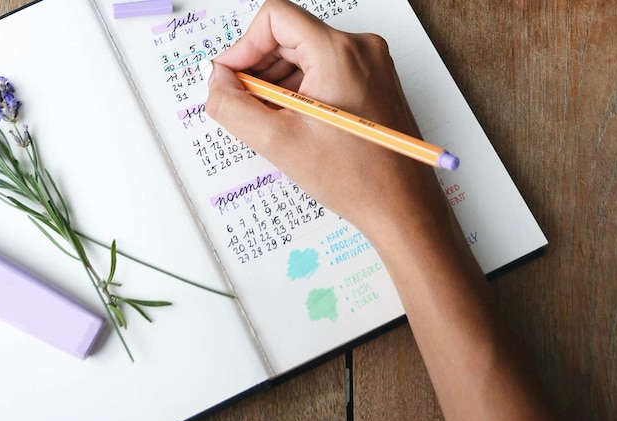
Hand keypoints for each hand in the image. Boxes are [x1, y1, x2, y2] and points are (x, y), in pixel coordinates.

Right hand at [205, 0, 449, 248]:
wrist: (401, 207)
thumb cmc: (354, 178)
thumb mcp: (277, 142)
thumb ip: (233, 106)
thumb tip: (215, 82)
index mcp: (338, 52)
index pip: (275, 18)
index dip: (243, 46)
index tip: (230, 78)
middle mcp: (360, 48)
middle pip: (289, 36)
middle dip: (258, 69)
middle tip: (245, 106)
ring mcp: (371, 64)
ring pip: (306, 55)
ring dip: (278, 82)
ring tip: (271, 122)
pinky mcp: (374, 81)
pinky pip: (325, 71)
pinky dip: (301, 90)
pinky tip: (294, 124)